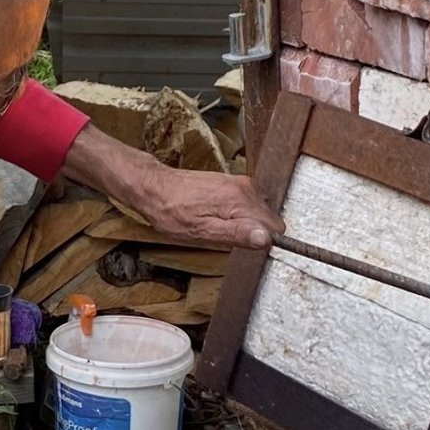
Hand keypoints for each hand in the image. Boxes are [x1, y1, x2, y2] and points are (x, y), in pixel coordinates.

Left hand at [61, 120, 282, 250]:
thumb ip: (237, 234)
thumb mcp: (202, 232)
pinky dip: (239, 215)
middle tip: (227, 238)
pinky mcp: (233, 183)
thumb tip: (266, 238)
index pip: (275, 228)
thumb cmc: (172, 213)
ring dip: (246, 224)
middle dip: (254, 233)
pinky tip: (219, 218)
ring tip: (219, 227)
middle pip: (269, 219)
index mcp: (240, 201)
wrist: (154, 188)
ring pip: (260, 213)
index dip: (262, 242)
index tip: (245, 247)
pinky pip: (249, 205)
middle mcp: (246, 188)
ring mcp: (240, 183)